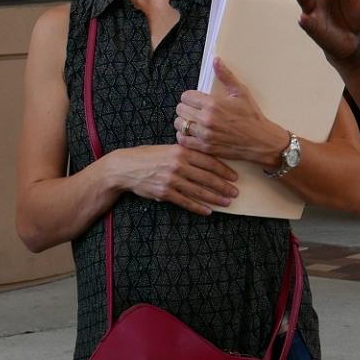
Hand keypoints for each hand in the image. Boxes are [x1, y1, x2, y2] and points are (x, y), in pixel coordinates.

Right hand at [108, 144, 240, 214]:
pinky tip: (208, 211)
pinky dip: (198, 207)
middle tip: (235, 192)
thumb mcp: (167, 149)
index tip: (234, 176)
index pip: (208, 161)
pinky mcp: (164, 193)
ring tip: (227, 202)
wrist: (124, 167)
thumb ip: (185, 153)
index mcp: (181, 151)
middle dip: (224, 186)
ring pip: (199, 191)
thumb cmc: (147, 156)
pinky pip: (185, 202)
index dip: (224, 170)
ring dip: (215, 198)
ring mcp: (171, 180)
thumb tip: (206, 160)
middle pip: (207, 177)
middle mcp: (178, 165)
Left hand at [176, 60, 287, 167]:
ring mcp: (205, 135)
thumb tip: (216, 60)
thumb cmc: (252, 116)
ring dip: (184, 122)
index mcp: (213, 104)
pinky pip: (183, 140)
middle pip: (180, 110)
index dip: (190, 97)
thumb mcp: (241, 92)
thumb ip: (225, 75)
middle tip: (194, 110)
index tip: (196, 100)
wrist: (261, 141)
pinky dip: (184, 136)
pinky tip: (192, 133)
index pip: (185, 96)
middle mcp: (206, 119)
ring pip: (179, 125)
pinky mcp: (205, 148)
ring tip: (193, 121)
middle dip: (186, 108)